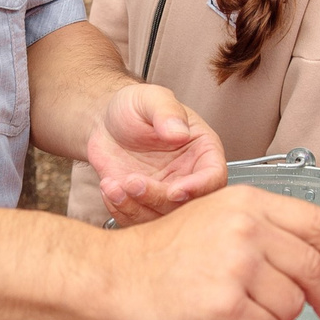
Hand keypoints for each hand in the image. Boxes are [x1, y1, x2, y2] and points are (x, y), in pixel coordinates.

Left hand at [85, 84, 227, 224]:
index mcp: (203, 151)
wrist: (105, 124)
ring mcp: (165, 194)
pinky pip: (137, 220)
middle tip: (133, 182)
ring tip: (113, 184)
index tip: (175, 190)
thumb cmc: (133, 108)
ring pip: (161, 217)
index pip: (214, 176)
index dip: (199, 188)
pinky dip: (121, 210)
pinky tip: (109, 187)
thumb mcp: (150, 99)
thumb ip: (166, 111)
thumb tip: (179, 132)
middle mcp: (189, 177)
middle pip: (188, 204)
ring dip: (135, 206)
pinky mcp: (143, 205)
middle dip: (158, 198)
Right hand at [105, 184, 319, 319]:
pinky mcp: (224, 306)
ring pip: (292, 306)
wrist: (117, 274)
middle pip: (315, 269)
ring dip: (276, 318)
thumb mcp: (219, 219)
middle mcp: (246, 230)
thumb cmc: (167, 253)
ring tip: (244, 312)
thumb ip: (270, 233)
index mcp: (249, 203)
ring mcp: (236, 269)